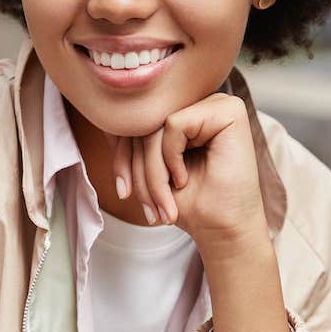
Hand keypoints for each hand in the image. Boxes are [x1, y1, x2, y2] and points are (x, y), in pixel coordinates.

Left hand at [112, 92, 264, 240]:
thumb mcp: (148, 166)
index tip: (124, 192)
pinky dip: (171, 157)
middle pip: (145, 123)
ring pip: (155, 126)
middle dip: (136, 170)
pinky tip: (183, 179)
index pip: (138, 120)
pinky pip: (173, 124)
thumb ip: (132, 140)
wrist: (222, 230)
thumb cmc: (189, 202)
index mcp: (185, 111)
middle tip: (149, 209)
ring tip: (164, 204)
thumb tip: (102, 115)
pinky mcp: (228, 110)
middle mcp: (201, 101)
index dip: (121, 156)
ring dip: (152, 172)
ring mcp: (217, 102)